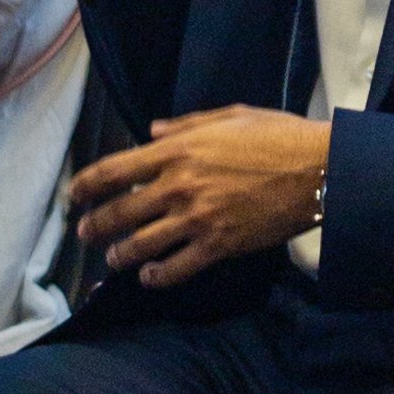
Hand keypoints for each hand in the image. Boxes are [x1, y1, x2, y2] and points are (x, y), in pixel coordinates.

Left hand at [71, 107, 329, 288]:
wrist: (318, 169)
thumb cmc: (278, 136)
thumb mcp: (230, 116)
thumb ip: (185, 124)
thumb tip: (151, 130)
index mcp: (178, 150)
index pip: (113, 170)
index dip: (85, 186)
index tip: (74, 196)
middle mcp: (179, 185)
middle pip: (119, 213)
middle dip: (95, 227)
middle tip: (86, 235)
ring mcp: (197, 218)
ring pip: (141, 245)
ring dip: (120, 256)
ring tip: (114, 260)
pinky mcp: (218, 245)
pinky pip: (176, 268)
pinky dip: (157, 277)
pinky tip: (150, 278)